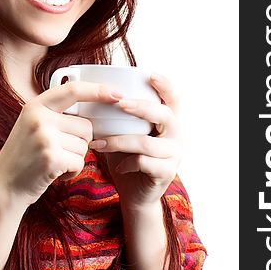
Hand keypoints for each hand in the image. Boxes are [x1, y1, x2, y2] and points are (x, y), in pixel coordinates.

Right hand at [0, 81, 121, 207]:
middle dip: (81, 142)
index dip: (98, 90)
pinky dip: (72, 172)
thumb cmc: (24, 156)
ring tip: (53, 162)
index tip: (117, 94)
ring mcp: (44, 138)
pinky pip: (80, 162)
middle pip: (86, 125)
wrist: (4, 187)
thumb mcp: (33, 125)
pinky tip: (54, 173)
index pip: (73, 90)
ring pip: (85, 146)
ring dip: (75, 158)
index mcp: (36, 105)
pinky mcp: (51, 158)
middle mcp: (39, 118)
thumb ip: (56, 114)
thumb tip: (93, 108)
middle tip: (58, 151)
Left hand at [89, 73, 181, 211]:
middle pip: (165, 115)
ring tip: (99, 144)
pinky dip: (126, 162)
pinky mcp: (166, 173)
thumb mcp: (126, 134)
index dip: (165, 86)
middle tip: (120, 103)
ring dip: (119, 141)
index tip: (150, 75)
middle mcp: (177, 136)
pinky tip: (118, 165)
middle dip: (141, 107)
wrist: (136, 194)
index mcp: (169, 122)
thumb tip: (93, 95)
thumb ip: (120, 117)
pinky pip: (143, 163)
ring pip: (146, 142)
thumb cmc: (128, 158)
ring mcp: (174, 155)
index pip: (173, 99)